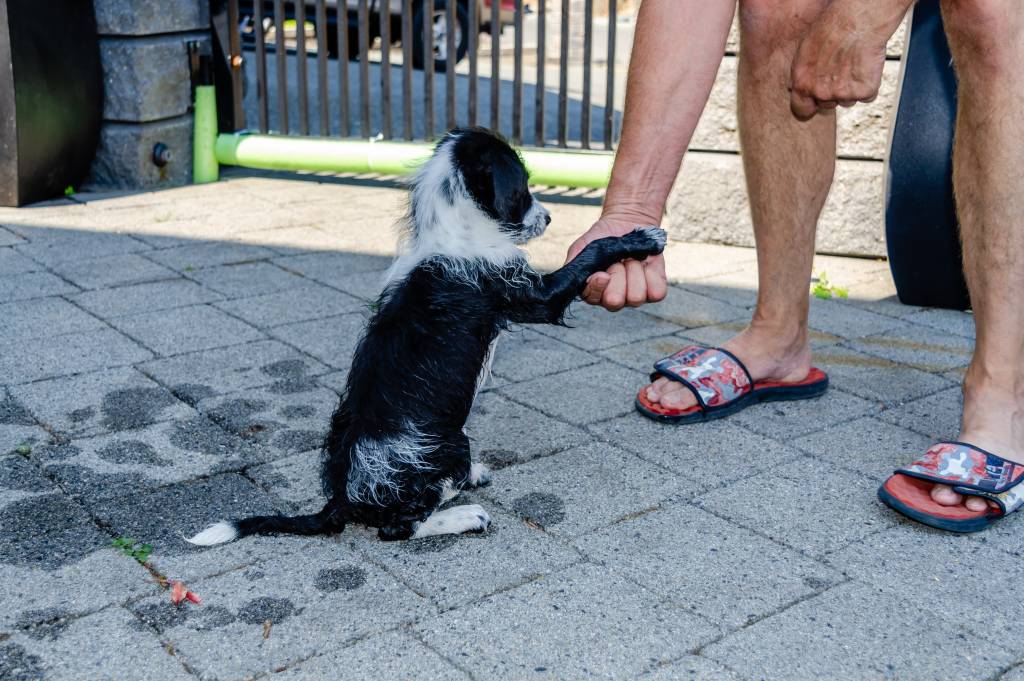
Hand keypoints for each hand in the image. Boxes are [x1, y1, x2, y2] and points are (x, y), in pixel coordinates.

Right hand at [565, 215, 667, 310]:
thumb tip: (572, 276)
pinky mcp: (655, 291)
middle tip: (618, 261)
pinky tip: (646, 265)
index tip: (603, 271)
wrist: (627, 224)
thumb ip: (573, 263)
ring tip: (631, 259)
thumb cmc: (603, 238)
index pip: (593, 298)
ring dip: (633, 272)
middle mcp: (614, 299)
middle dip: (617, 276)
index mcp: (594, 292)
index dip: (598, 285)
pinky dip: (651, 275)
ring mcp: (635, 297)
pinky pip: (656, 293)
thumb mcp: (583, 247)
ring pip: (636, 297)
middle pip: (615, 301)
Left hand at [789, 0, 907, 120]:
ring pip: (848, 101)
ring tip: (854, 64)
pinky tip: (866, 66)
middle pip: (827, 105)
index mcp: (802, 84)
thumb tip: (793, 88)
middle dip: (833, 93)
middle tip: (841, 70)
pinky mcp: (865, 91)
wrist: (858, 19)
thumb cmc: (831, 27)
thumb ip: (801, 74)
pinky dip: (869, 84)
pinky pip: (868, 96)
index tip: (816, 100)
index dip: (810, 105)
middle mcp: (821, 93)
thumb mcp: (804, 51)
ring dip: (852, 88)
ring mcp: (844, 95)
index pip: (802, 110)